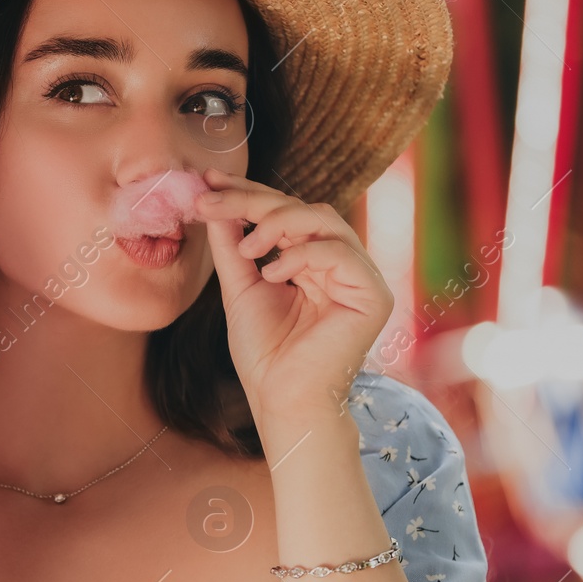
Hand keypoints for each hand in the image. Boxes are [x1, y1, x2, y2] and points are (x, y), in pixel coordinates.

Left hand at [196, 167, 392, 419]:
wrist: (282, 400)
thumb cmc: (265, 354)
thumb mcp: (240, 288)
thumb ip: (232, 246)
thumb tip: (216, 202)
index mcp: (314, 262)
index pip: (285, 213)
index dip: (249, 193)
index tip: (209, 181)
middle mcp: (341, 264)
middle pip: (303, 209)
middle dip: (254, 200)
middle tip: (211, 201)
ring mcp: (360, 277)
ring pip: (324, 220)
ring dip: (277, 223)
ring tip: (246, 248)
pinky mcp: (373, 294)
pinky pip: (339, 252)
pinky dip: (301, 255)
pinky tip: (272, 274)